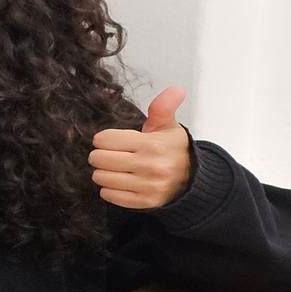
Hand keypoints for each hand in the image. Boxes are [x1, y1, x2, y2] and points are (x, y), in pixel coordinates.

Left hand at [88, 86, 192, 209]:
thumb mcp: (168, 125)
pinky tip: (119, 181)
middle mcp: (150, 166)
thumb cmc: (171, 148)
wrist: (191, 178)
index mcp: (152, 144)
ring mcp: (147, 186)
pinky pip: (110, 196)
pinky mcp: (145, 202)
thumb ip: (163, 107)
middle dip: (99, 155)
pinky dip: (109, 189)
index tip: (109, 140)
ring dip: (103, 172)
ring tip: (114, 168)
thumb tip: (176, 89)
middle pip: (99, 159)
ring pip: (101, 178)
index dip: (103, 139)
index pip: (105, 140)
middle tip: (108, 154)